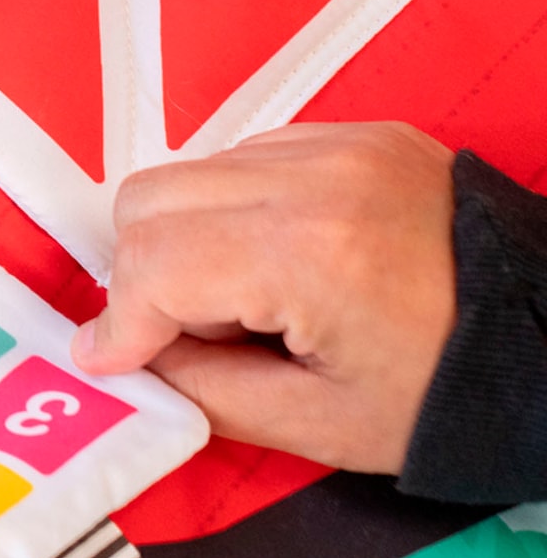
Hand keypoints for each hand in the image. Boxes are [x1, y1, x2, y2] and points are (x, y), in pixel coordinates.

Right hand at [72, 122, 457, 473]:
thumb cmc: (448, 395)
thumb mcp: (319, 424)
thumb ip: (202, 391)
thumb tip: (126, 361)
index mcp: (307, 253)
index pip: (152, 264)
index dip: (119, 323)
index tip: (109, 363)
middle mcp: (313, 177)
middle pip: (149, 201)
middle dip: (143, 274)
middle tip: (188, 336)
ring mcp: (337, 144)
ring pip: (188, 172)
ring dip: (185, 239)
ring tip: (248, 302)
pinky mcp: (355, 133)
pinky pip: (245, 158)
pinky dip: (233, 210)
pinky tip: (281, 262)